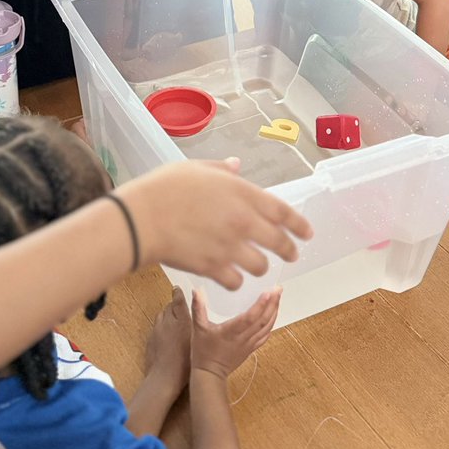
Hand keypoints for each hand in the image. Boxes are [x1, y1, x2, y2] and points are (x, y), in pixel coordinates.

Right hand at [120, 159, 311, 289]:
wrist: (141, 219)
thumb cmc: (164, 188)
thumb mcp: (196, 167)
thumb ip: (221, 169)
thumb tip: (236, 166)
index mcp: (242, 194)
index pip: (283, 212)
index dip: (299, 224)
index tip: (307, 233)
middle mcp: (243, 222)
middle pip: (279, 242)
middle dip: (289, 250)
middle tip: (292, 254)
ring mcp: (230, 247)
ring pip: (261, 266)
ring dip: (260, 266)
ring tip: (256, 266)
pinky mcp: (214, 268)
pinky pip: (236, 281)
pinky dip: (236, 281)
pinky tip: (230, 277)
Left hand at [145, 287, 191, 399]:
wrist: (165, 377)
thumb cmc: (186, 360)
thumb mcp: (197, 340)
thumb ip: (196, 324)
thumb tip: (195, 313)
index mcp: (180, 319)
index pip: (177, 300)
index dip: (178, 293)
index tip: (178, 289)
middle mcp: (166, 322)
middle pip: (168, 307)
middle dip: (173, 305)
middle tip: (181, 309)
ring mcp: (156, 331)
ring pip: (161, 317)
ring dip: (167, 317)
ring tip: (175, 324)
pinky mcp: (150, 341)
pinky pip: (156, 329)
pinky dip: (161, 329)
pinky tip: (167, 338)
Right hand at [191, 287, 280, 378]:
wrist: (210, 374)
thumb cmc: (203, 351)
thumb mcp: (198, 328)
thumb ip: (198, 308)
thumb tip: (197, 290)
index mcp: (230, 332)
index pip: (249, 318)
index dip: (260, 305)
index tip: (268, 292)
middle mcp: (243, 338)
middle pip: (262, 320)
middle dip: (272, 303)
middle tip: (278, 288)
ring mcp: (249, 344)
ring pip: (267, 327)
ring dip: (274, 312)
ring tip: (278, 297)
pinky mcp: (251, 348)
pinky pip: (265, 335)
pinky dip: (272, 324)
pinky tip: (274, 315)